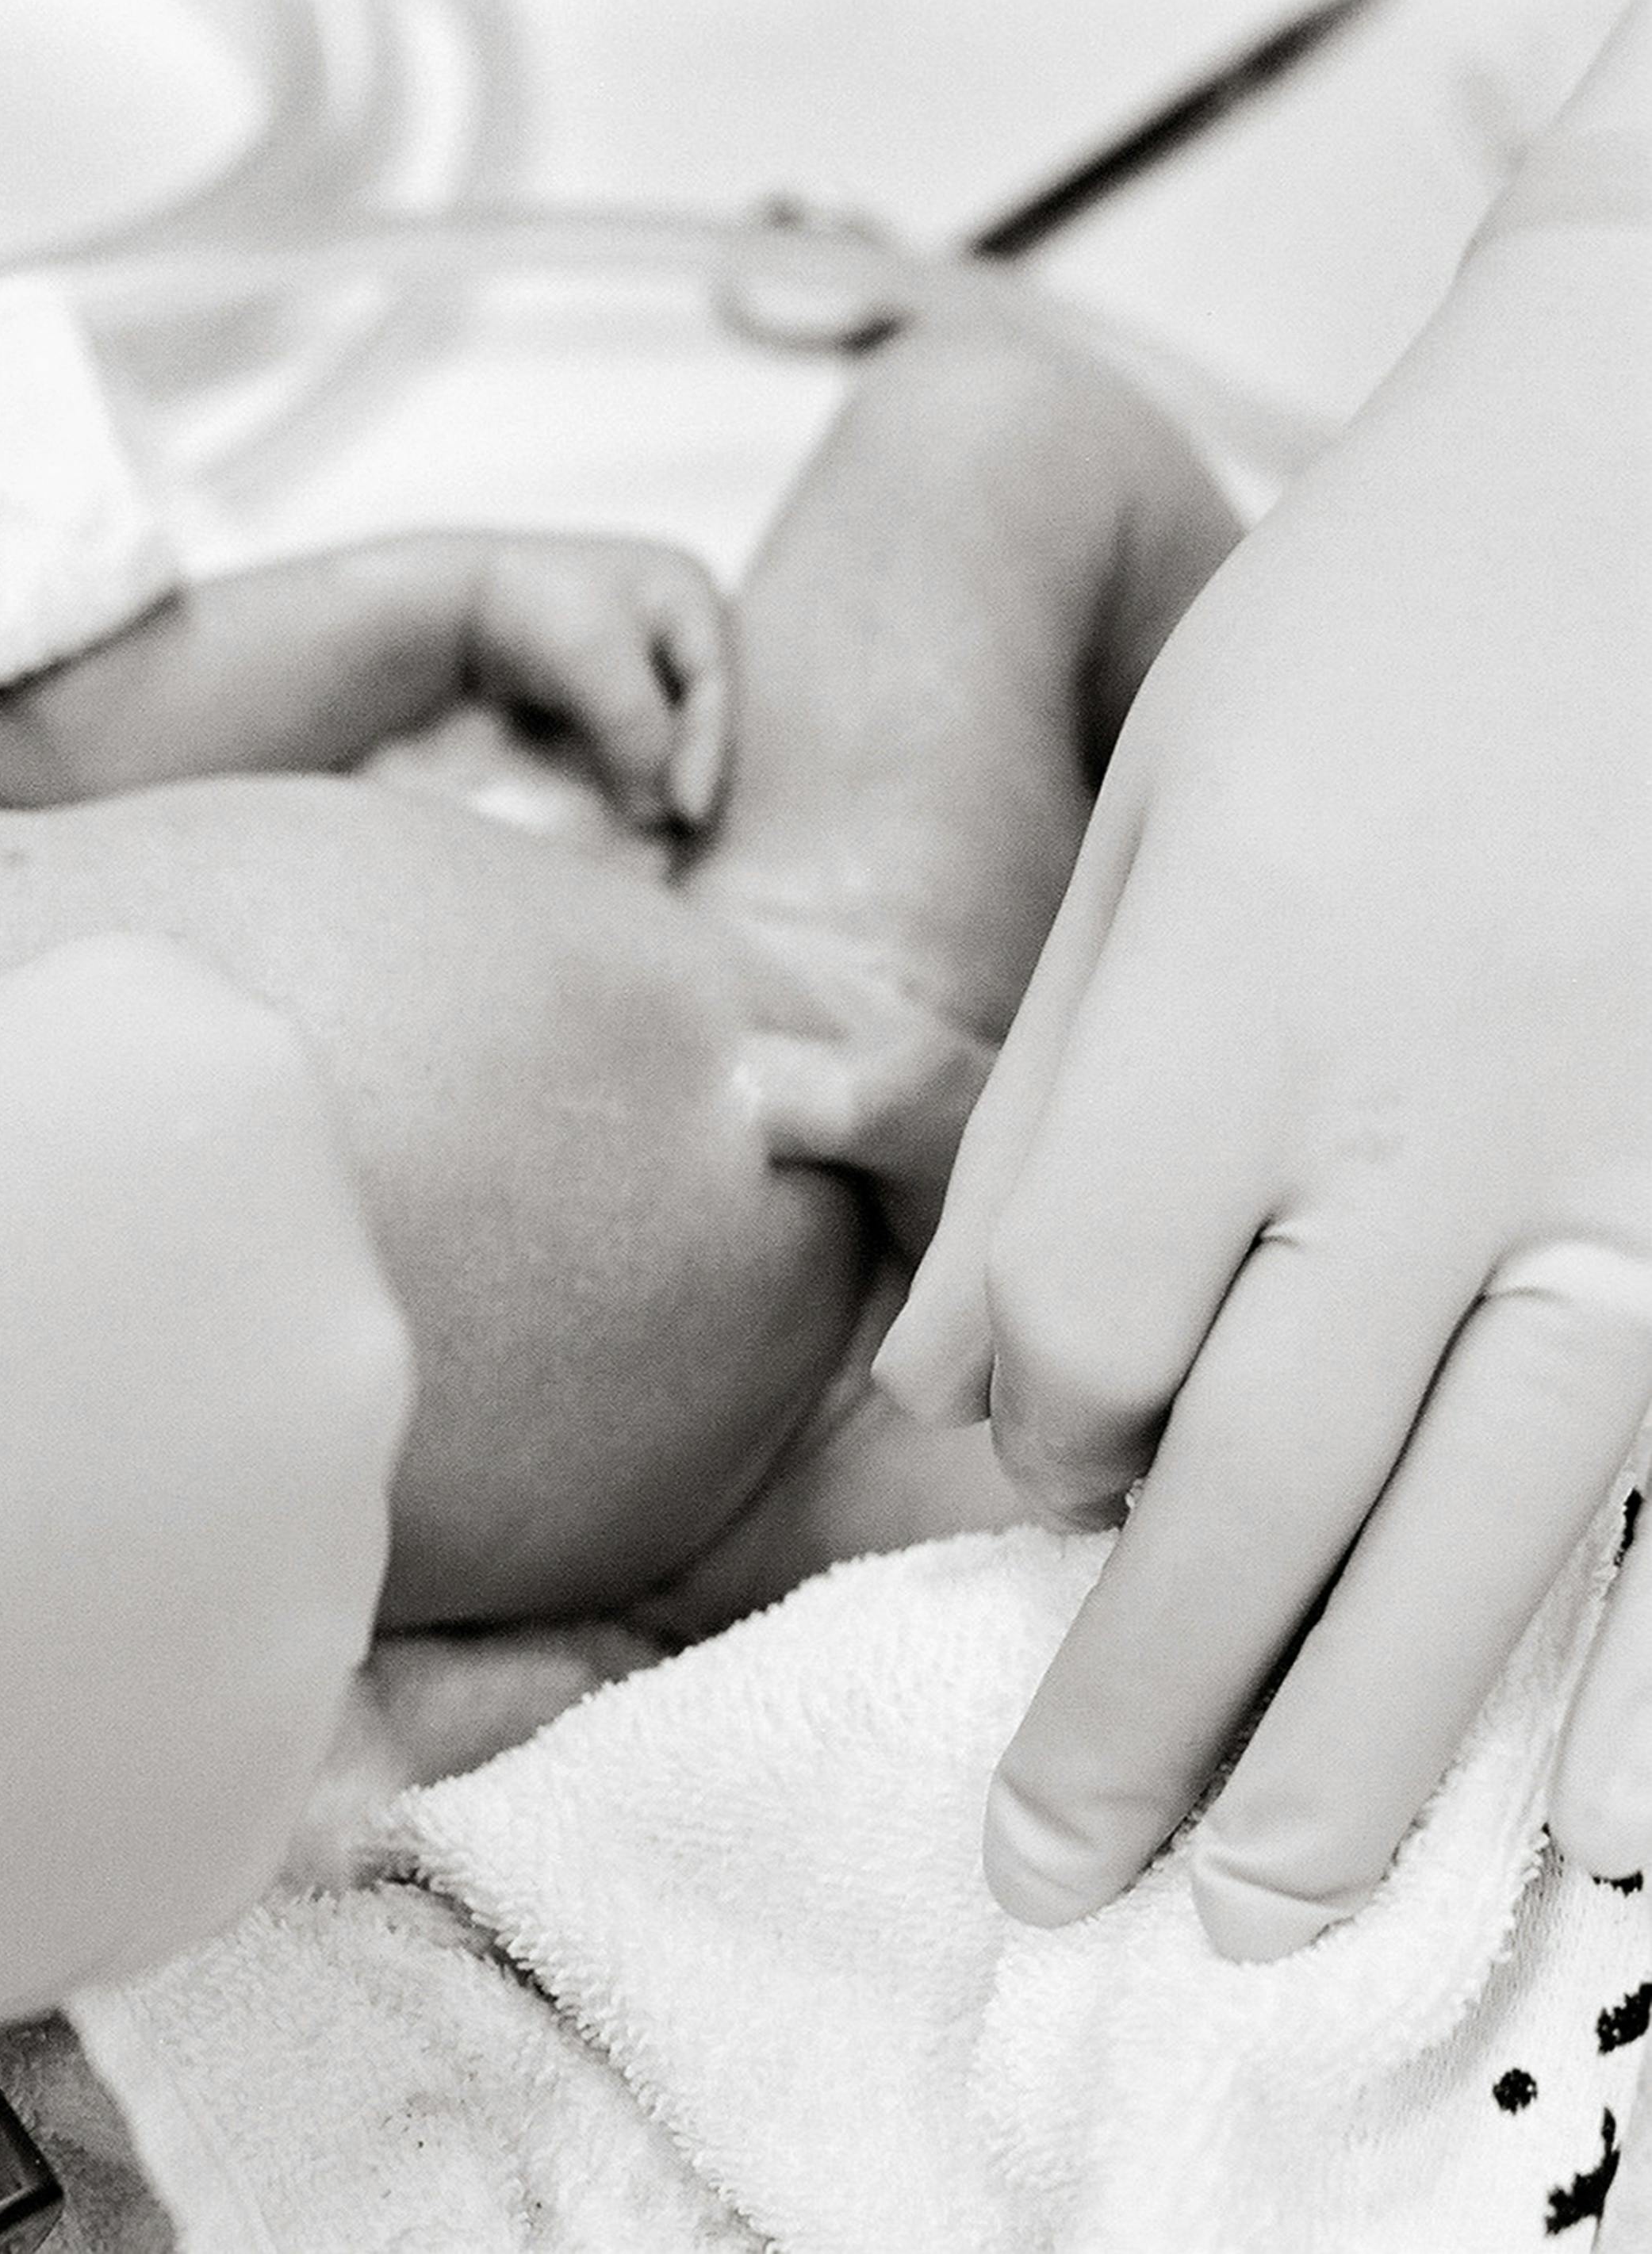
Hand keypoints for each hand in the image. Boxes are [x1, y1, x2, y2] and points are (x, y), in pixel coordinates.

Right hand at [0, 937, 409, 2242]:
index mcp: (216, 1086)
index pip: (141, 1076)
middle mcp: (325, 1330)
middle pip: (220, 1317)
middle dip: (70, 1359)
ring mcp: (305, 1588)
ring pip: (211, 1540)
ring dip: (76, 1556)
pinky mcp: (236, 1808)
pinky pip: (168, 1737)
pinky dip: (53, 1736)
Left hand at [465, 535, 734, 831]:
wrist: (445, 606)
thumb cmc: (529, 612)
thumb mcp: (598, 663)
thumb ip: (641, 734)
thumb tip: (660, 811)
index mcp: (684, 590)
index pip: (713, 686)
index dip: (705, 753)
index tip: (686, 814)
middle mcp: (664, 619)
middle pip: (693, 711)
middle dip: (684, 769)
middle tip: (676, 831)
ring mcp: (626, 654)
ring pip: (660, 730)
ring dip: (653, 777)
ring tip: (648, 831)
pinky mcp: (589, 687)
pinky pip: (622, 737)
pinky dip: (622, 771)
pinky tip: (616, 807)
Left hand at [874, 203, 1651, 1955]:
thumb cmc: (1392, 619)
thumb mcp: (1158, 814)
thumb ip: (1055, 1104)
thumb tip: (950, 1386)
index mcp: (1240, 1012)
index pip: (1077, 1335)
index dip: (1032, 1435)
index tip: (1034, 1466)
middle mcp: (1443, 1121)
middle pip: (1254, 1489)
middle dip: (1141, 1706)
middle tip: (1055, 1881)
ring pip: (1495, 1532)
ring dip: (1374, 1751)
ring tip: (1270, 1917)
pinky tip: (1607, 1828)